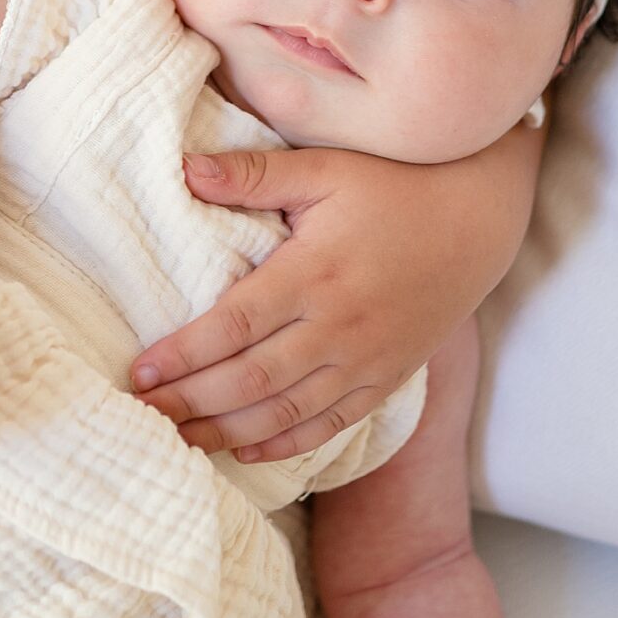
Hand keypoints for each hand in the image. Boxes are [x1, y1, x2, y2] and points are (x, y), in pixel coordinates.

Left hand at [130, 140, 535, 459]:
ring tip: (178, 439)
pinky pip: (330, 425)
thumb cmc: (394, 185)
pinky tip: (244, 449)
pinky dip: (284, 443)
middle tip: (141, 415)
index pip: (233, 326)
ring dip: (226, 431)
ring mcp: (366, 360)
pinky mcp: (386, 378)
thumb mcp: (325, 168)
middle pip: (250, 381)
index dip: (183, 355)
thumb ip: (254, 175)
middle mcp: (338, 326)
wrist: (478, 219)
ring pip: (285, 413)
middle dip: (190, 402)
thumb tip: (185, 169)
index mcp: (313, 273)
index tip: (140, 372)